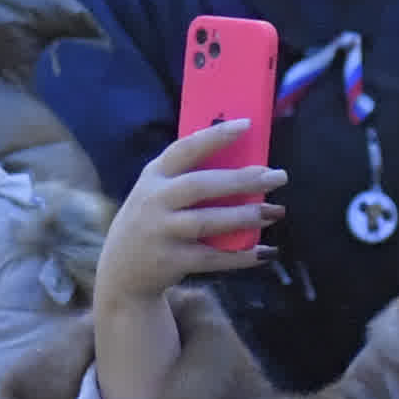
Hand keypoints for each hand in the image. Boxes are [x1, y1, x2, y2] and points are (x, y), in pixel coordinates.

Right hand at [91, 122, 285, 398]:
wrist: (121, 273)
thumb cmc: (151, 221)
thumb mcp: (155, 192)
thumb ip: (185, 175)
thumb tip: (240, 157)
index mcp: (153, 176)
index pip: (184, 149)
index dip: (215, 136)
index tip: (246, 125)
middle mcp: (154, 202)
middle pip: (201, 186)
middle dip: (242, 180)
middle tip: (277, 176)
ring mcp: (161, 232)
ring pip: (208, 222)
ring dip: (245, 216)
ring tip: (275, 212)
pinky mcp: (171, 262)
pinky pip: (212, 258)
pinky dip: (240, 256)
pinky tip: (265, 252)